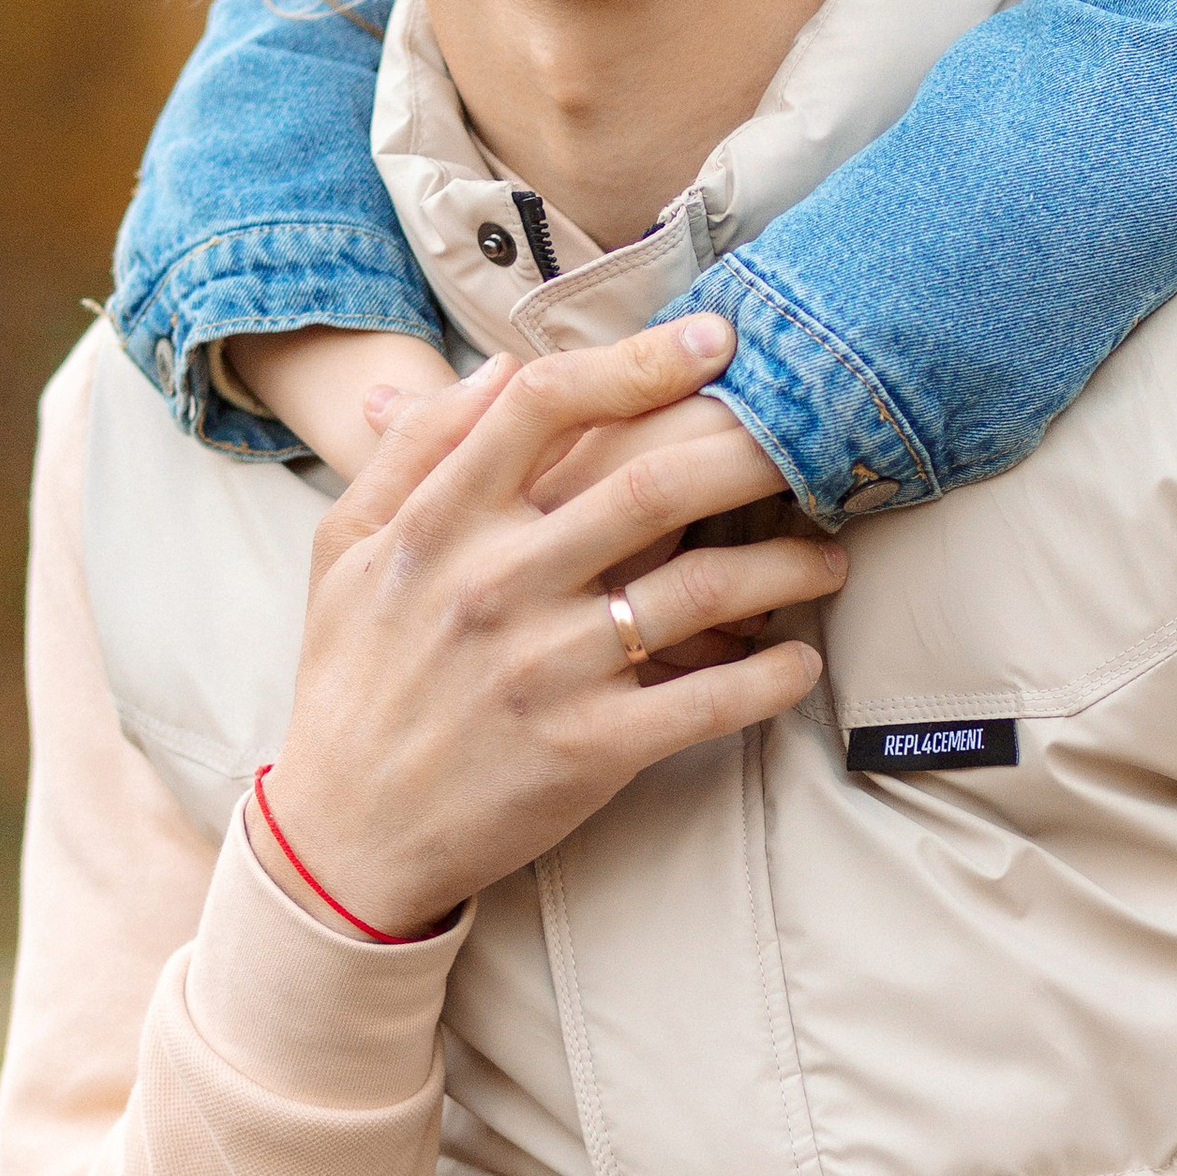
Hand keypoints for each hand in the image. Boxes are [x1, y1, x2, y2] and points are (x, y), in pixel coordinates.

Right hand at [252, 315, 842, 936]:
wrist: (346, 834)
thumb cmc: (354, 678)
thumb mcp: (346, 548)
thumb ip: (413, 448)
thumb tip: (502, 366)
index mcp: (440, 525)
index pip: (545, 407)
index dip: (639, 362)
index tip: (715, 341)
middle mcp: (497, 586)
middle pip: (652, 486)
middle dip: (752, 453)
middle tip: (819, 441)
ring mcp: (547, 669)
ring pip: (701, 591)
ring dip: (786, 566)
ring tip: (830, 558)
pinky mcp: (586, 749)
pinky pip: (706, 701)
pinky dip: (770, 677)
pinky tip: (802, 661)